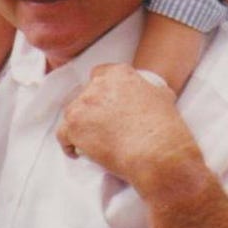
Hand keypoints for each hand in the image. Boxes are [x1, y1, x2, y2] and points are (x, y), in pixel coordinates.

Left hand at [56, 64, 205, 201]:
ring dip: (80, 126)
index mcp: (119, 74)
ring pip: (73, 113)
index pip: (99, 74)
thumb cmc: (165, 128)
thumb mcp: (162, 96)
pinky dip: (69, 144)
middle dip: (91, 110)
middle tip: (102, 127)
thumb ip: (149, 90)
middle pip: (85, 95)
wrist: (157, 154)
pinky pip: (62, 134)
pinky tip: (78, 152)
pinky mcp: (74, 126)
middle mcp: (98, 85)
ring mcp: (83, 104)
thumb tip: (151, 93)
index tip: (105, 105)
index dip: (101, 92)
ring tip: (92, 142)